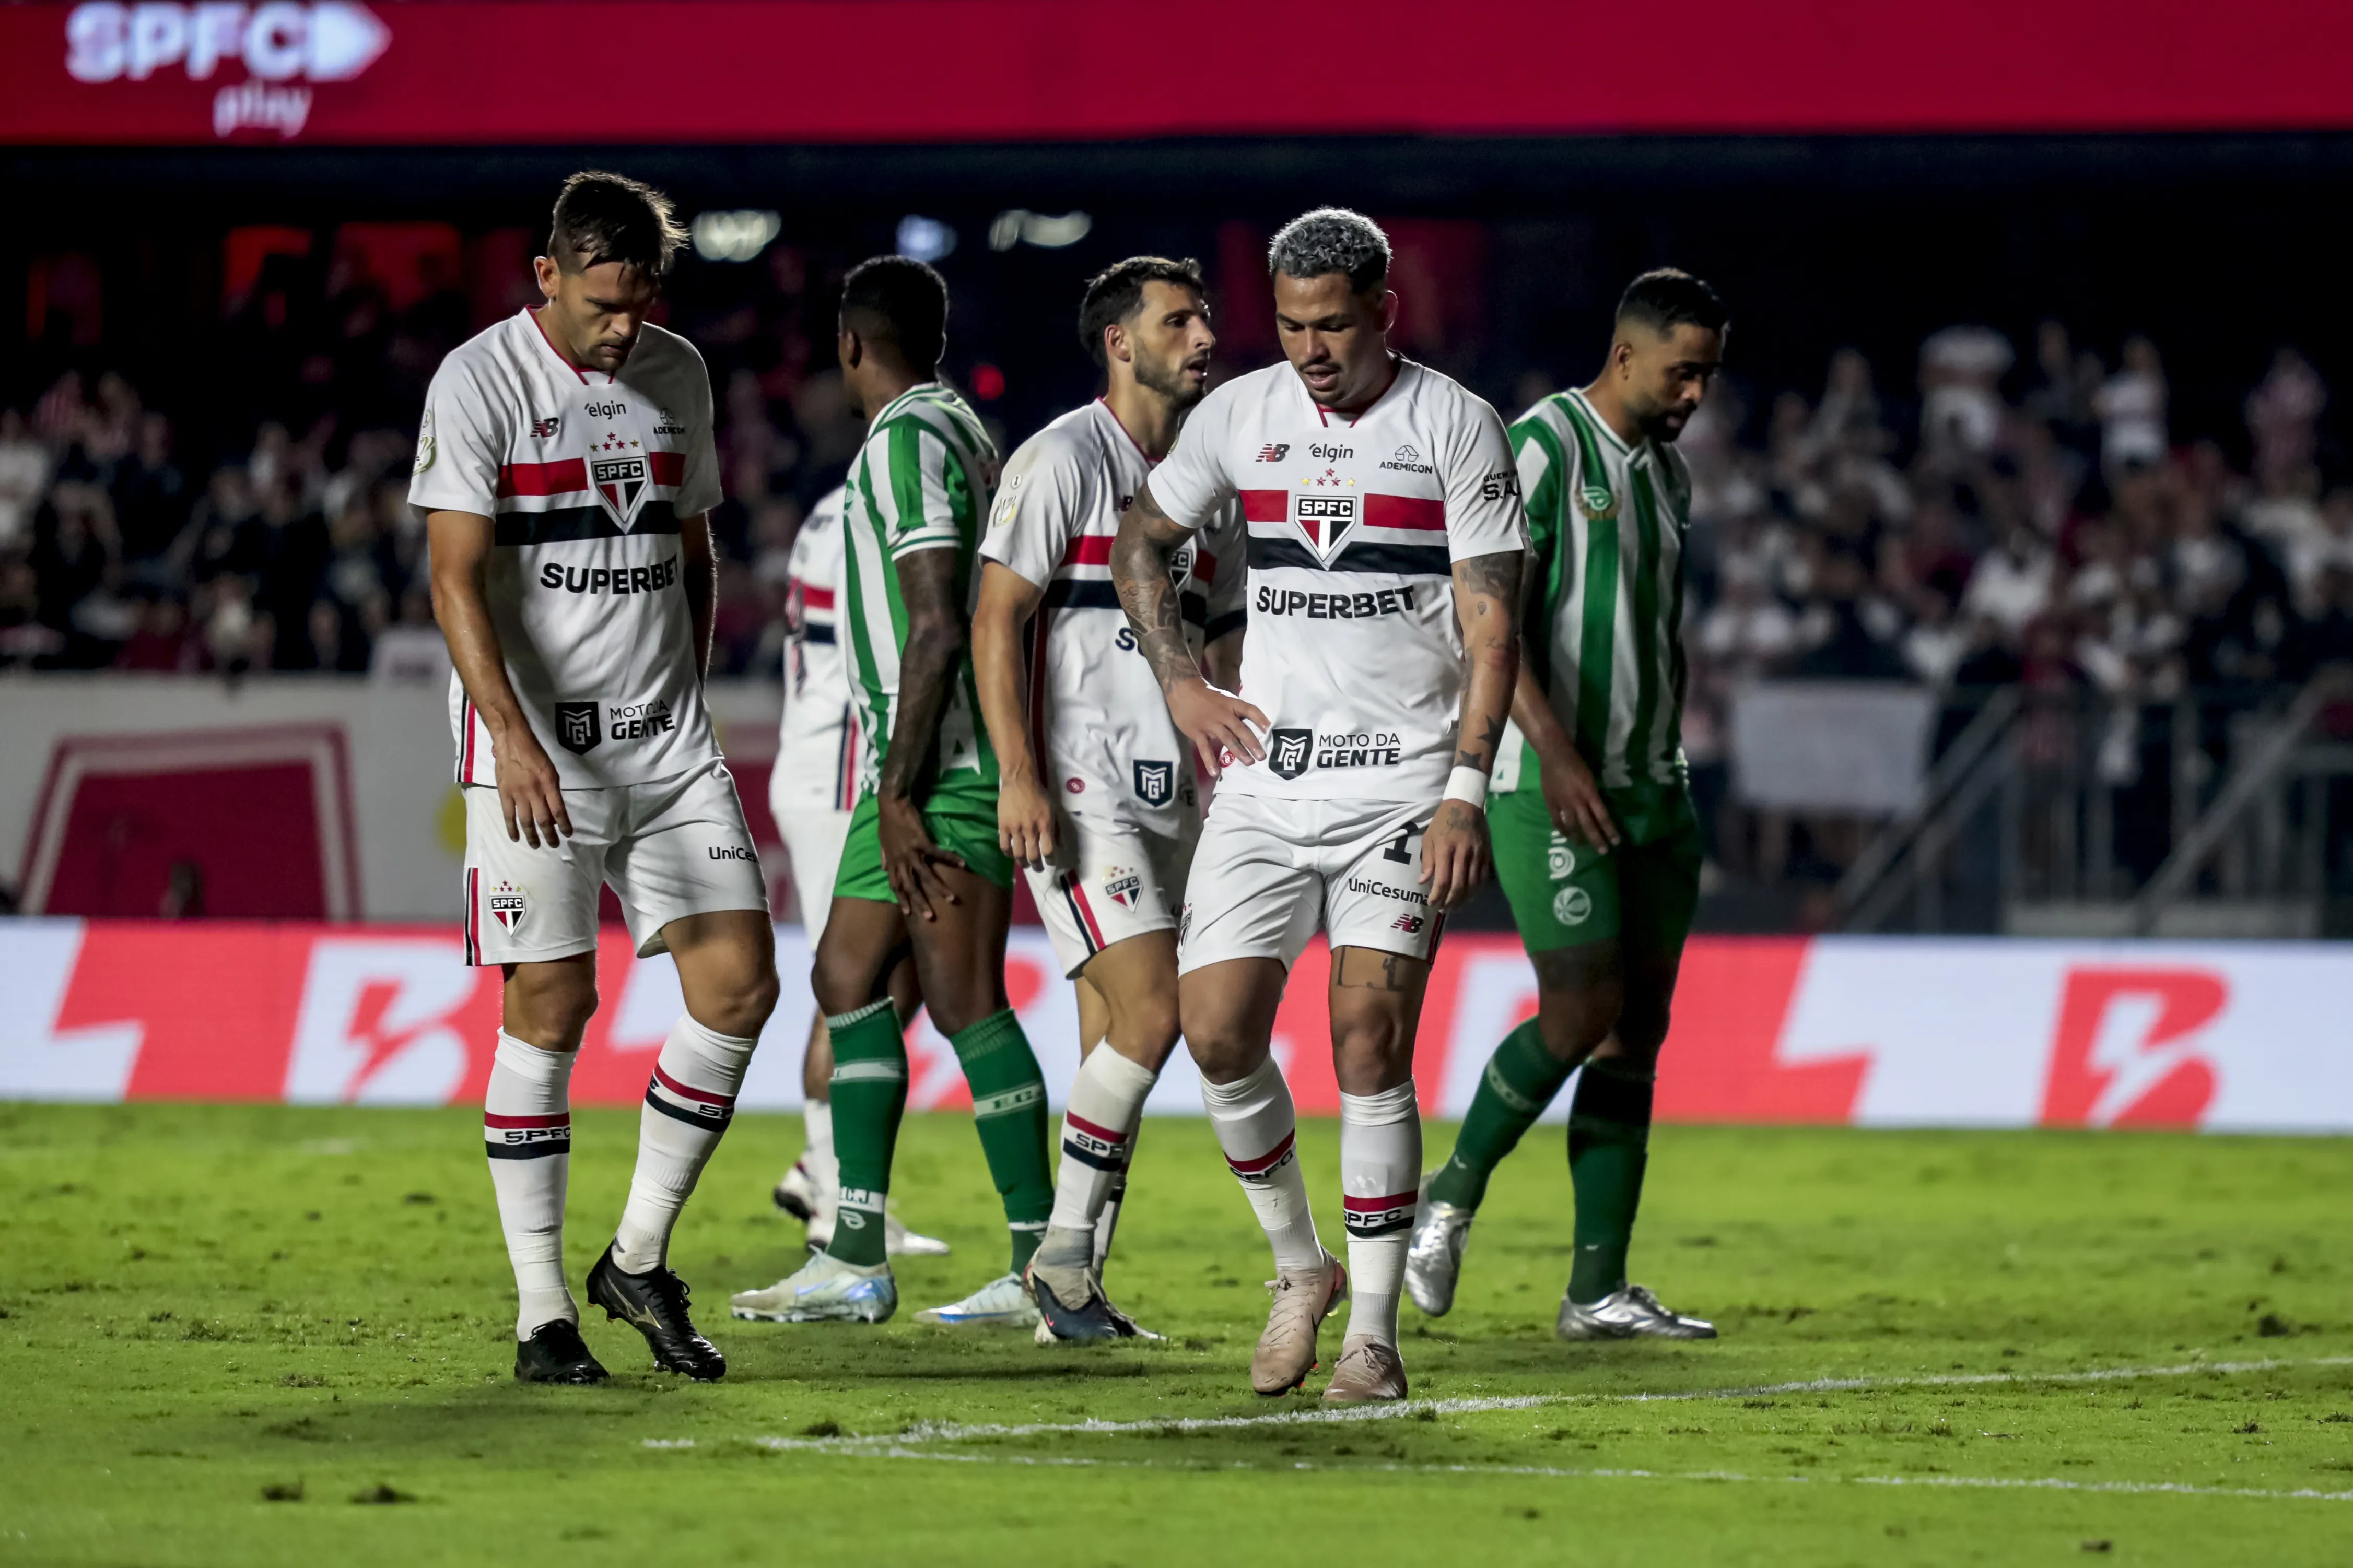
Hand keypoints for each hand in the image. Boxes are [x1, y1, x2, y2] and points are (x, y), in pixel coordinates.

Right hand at [495, 729, 571, 848]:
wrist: (512, 742)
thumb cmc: (535, 753)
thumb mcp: (551, 770)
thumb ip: (553, 790)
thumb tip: (554, 810)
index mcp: (549, 784)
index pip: (559, 810)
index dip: (564, 825)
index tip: (568, 835)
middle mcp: (534, 792)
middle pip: (543, 819)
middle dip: (549, 835)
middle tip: (553, 845)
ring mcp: (518, 794)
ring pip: (526, 821)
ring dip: (531, 836)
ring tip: (536, 845)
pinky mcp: (504, 793)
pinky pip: (508, 815)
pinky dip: (512, 828)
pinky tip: (516, 838)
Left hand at [878, 793, 966, 920]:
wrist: (891, 803)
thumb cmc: (887, 821)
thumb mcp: (882, 841)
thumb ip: (885, 856)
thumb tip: (884, 868)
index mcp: (892, 861)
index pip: (895, 885)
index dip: (901, 899)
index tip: (908, 912)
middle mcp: (901, 860)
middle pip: (910, 886)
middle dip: (920, 902)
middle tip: (930, 916)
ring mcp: (911, 852)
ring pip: (925, 876)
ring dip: (939, 888)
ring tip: (951, 898)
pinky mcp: (921, 842)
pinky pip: (938, 854)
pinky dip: (950, 859)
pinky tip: (962, 864)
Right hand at [997, 771, 1057, 871]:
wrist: (1019, 781)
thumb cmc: (1039, 794)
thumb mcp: (1052, 809)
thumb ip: (1055, 827)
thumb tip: (1059, 844)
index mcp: (1045, 825)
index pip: (1049, 850)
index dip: (1051, 860)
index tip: (1050, 862)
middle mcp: (1031, 829)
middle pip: (1033, 856)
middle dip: (1036, 865)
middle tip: (1037, 868)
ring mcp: (1016, 829)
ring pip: (1018, 854)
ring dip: (1022, 863)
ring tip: (1024, 864)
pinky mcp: (1003, 826)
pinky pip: (1004, 846)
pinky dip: (1008, 854)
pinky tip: (1011, 854)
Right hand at [1166, 677, 1268, 777]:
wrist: (1182, 690)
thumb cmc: (1207, 696)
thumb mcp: (1225, 698)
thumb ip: (1236, 711)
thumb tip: (1253, 725)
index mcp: (1231, 703)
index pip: (1249, 710)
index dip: (1260, 719)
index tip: (1270, 729)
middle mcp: (1223, 714)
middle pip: (1240, 729)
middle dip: (1252, 743)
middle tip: (1262, 756)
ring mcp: (1210, 724)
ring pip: (1227, 739)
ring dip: (1238, 752)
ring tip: (1248, 763)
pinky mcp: (1197, 732)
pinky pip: (1204, 749)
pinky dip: (1210, 761)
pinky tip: (1215, 772)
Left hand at [1418, 798, 1491, 910]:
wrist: (1465, 805)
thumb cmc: (1442, 822)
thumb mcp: (1429, 838)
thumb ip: (1427, 861)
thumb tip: (1423, 881)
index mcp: (1445, 849)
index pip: (1442, 879)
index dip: (1437, 895)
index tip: (1432, 903)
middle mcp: (1463, 853)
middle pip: (1459, 885)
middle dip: (1450, 901)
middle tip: (1443, 909)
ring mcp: (1477, 854)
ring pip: (1472, 884)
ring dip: (1463, 899)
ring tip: (1455, 906)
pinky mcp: (1486, 854)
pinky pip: (1483, 877)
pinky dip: (1476, 890)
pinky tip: (1469, 896)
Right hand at [1539, 744, 1618, 851]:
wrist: (1554, 755)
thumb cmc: (1575, 762)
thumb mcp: (1590, 778)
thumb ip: (1592, 795)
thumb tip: (1595, 809)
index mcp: (1590, 793)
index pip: (1603, 817)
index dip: (1610, 830)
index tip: (1616, 841)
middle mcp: (1578, 801)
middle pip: (1589, 825)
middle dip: (1597, 840)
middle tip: (1603, 851)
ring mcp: (1563, 803)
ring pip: (1572, 826)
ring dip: (1578, 838)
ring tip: (1582, 845)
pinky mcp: (1551, 803)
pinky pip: (1557, 821)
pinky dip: (1562, 829)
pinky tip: (1566, 835)